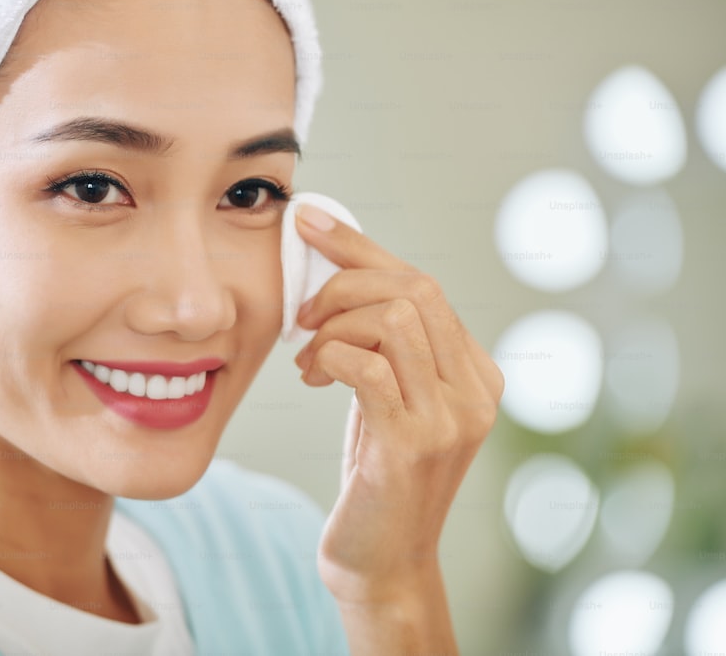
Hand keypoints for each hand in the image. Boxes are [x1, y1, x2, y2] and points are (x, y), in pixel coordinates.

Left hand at [292, 205, 503, 608]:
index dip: (362, 246)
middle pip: (415, 287)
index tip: (309, 220)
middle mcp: (477, 388)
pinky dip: (329, 357)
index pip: (423, 281)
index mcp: (476, 371)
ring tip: (308, 358)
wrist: (382, 559)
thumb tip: (333, 275)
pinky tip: (313, 378)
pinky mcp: (414, 442)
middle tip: (303, 316)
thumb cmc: (377, 474)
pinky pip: (367, 364)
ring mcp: (451, 416)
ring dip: (334, 325)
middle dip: (344, 283)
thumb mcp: (387, 397)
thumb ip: (382, 344)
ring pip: (395, 316)